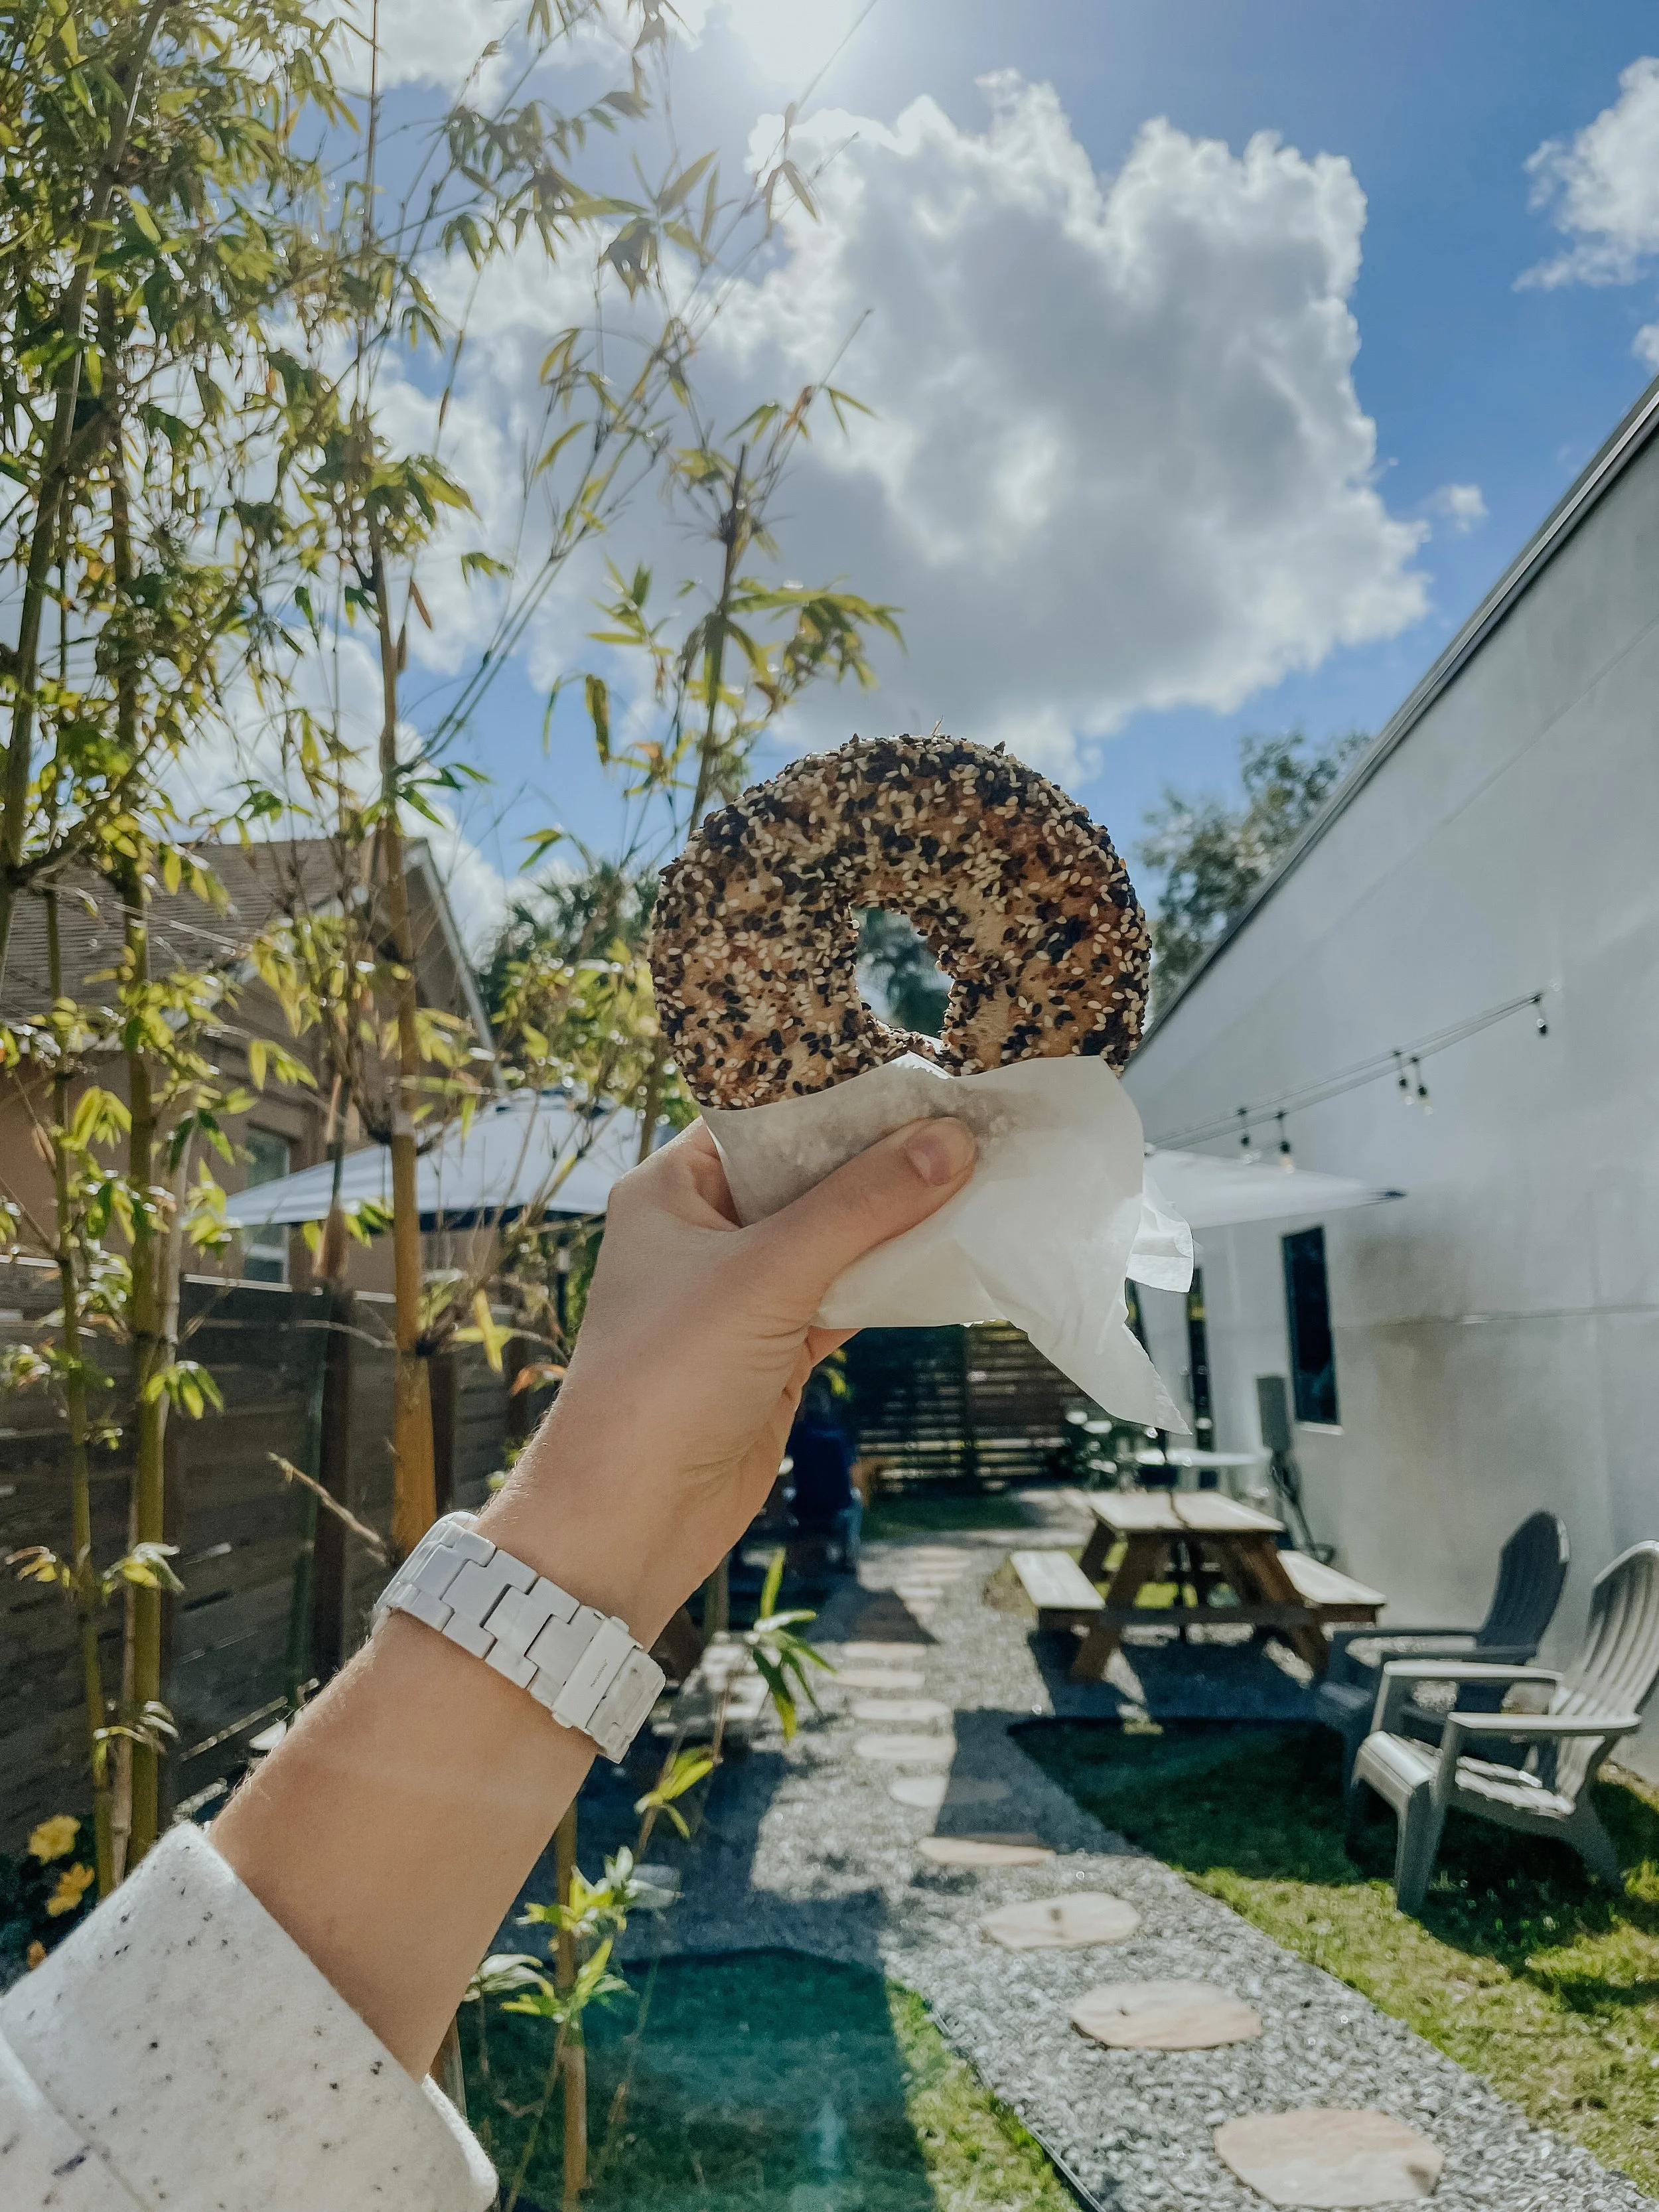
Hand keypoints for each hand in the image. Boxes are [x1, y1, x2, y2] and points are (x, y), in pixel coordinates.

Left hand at [478, 1114, 975, 1640]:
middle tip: (971, 1124)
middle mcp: (705, 1231)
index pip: (765, 1117)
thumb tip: (952, 1140)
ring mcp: (743, 1294)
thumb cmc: (668, 1378)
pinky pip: (846, 1296)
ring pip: (835, 1238)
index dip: (840, 1096)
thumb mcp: (768, 1274)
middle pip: (809, 1176)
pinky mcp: (776, 1349)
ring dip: (898, 1221)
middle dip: (884, 1159)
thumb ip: (862, 1206)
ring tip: (981, 1179)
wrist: (631, 1517)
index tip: (923, 1076)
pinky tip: (954, 1257)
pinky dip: (893, 1282)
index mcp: (673, 1189)